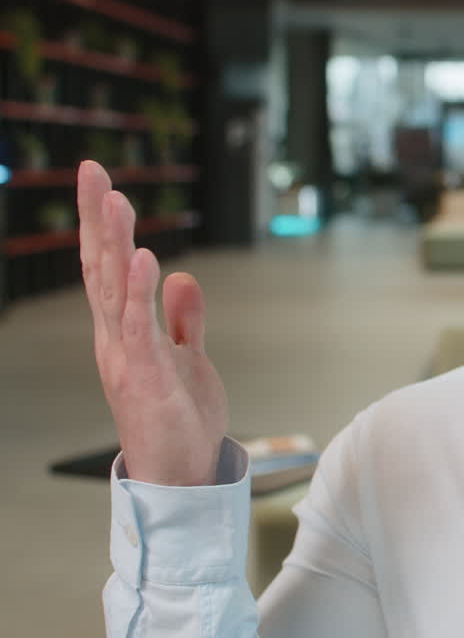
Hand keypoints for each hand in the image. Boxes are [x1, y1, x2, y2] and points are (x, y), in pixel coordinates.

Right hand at [78, 160, 227, 485]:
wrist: (179, 474)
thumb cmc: (178, 418)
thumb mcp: (185, 356)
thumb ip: (183, 318)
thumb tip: (181, 276)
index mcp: (123, 332)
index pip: (108, 268)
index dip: (103, 226)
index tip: (101, 182)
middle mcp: (116, 339)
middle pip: (102, 269)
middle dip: (98, 220)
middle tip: (93, 172)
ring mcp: (128, 358)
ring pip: (117, 291)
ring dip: (117, 245)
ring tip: (118, 202)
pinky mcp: (149, 377)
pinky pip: (142, 328)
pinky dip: (142, 293)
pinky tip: (145, 260)